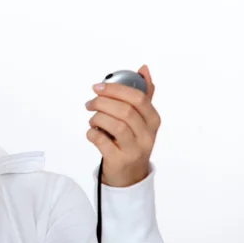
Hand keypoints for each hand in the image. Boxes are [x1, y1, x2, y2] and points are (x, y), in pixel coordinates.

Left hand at [85, 65, 160, 186]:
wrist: (130, 174)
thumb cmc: (132, 139)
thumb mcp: (141, 119)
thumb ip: (143, 94)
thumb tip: (144, 68)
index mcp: (153, 120)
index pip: (138, 98)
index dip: (116, 89)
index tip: (98, 87)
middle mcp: (147, 135)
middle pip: (124, 110)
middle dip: (102, 102)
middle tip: (90, 103)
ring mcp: (134, 149)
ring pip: (113, 125)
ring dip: (97, 118)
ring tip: (93, 120)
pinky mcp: (119, 160)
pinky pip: (101, 140)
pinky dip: (92, 133)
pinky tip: (93, 132)